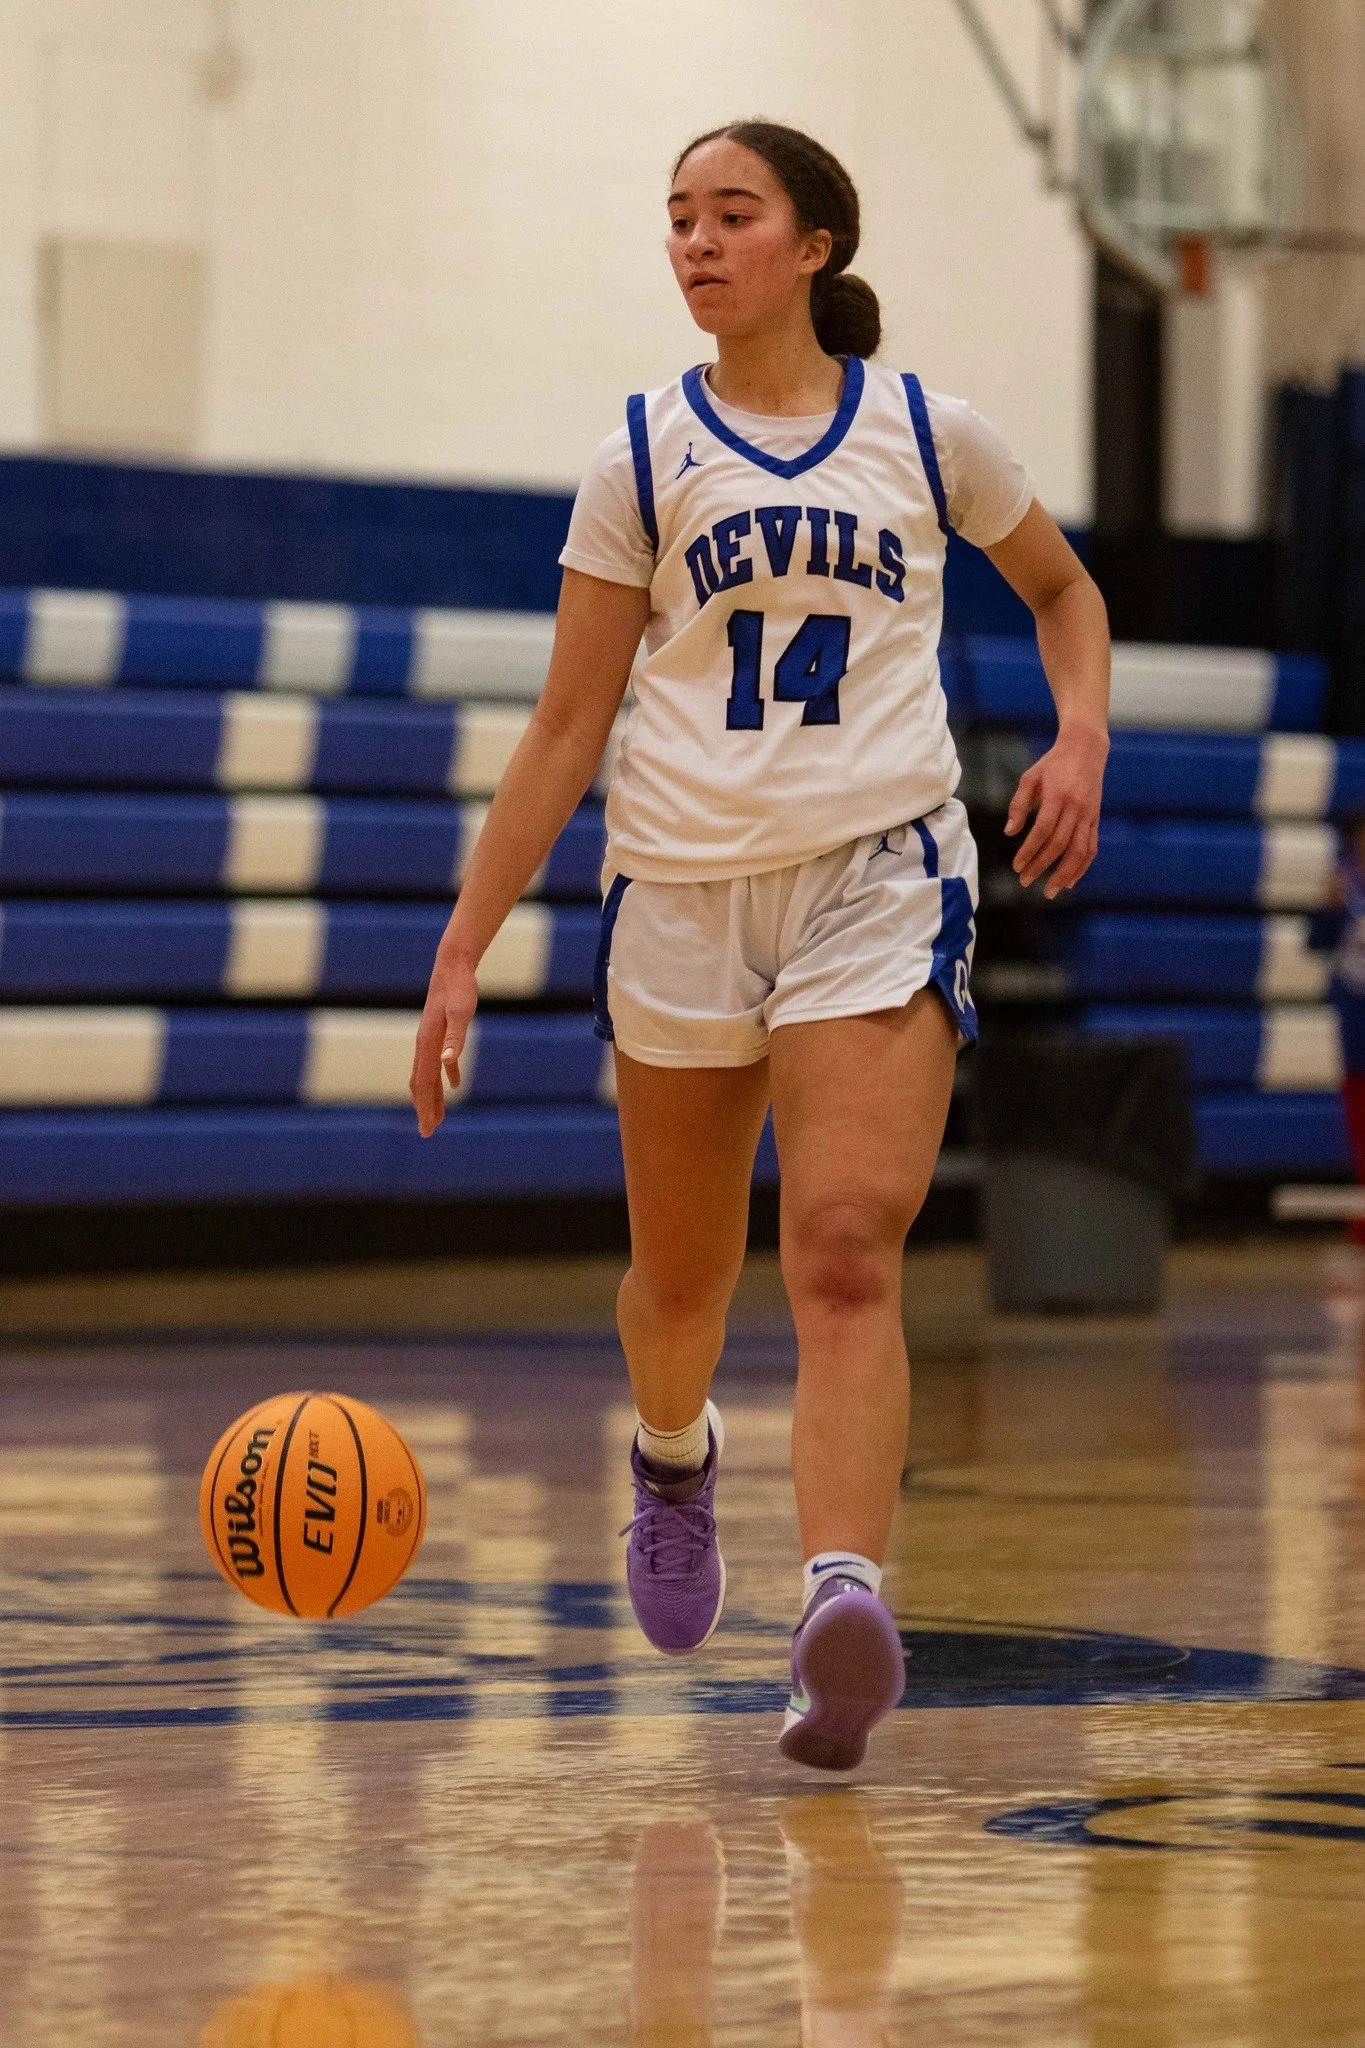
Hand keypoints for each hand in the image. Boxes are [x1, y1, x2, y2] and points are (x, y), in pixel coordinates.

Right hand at [410, 952, 478, 1137]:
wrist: (452, 967)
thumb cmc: (459, 989)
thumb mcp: (461, 1014)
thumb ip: (456, 1039)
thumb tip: (447, 1064)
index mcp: (428, 1044)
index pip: (425, 1084)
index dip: (425, 1108)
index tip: (428, 1129)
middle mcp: (424, 1045)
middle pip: (421, 1084)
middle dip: (424, 1109)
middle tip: (427, 1133)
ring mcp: (430, 1040)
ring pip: (428, 1075)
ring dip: (432, 1097)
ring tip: (438, 1118)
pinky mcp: (439, 1034)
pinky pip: (439, 1062)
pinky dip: (444, 1077)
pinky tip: (454, 1085)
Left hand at [1004, 720, 1107, 900]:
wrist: (1086, 749)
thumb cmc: (1052, 764)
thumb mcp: (1030, 777)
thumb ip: (1019, 804)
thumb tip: (1009, 832)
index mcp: (1058, 796)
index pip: (1043, 831)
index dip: (1029, 851)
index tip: (1016, 866)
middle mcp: (1076, 808)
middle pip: (1060, 844)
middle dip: (1042, 866)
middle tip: (1024, 881)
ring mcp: (1089, 815)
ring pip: (1079, 851)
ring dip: (1064, 874)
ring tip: (1050, 892)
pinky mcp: (1095, 820)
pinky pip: (1091, 848)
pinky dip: (1082, 867)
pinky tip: (1070, 881)